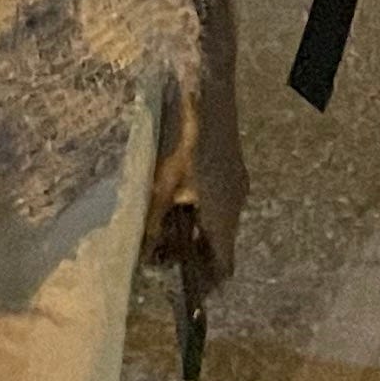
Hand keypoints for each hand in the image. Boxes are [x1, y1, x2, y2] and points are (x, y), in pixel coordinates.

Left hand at [146, 69, 246, 284]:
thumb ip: (153, 223)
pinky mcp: (231, 167)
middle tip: (155, 254)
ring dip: (191, 231)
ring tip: (157, 227)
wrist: (207, 90)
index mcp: (223, 213)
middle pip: (219, 245)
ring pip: (216, 222)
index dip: (206, 283)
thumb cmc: (182, 138)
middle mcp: (236, 203)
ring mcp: (236, 183)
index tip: (184, 290)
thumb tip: (143, 255)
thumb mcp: (160, 184)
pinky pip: (216, 202)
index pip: (224, 265)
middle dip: (190, 255)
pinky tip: (170, 198)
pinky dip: (196, 210)